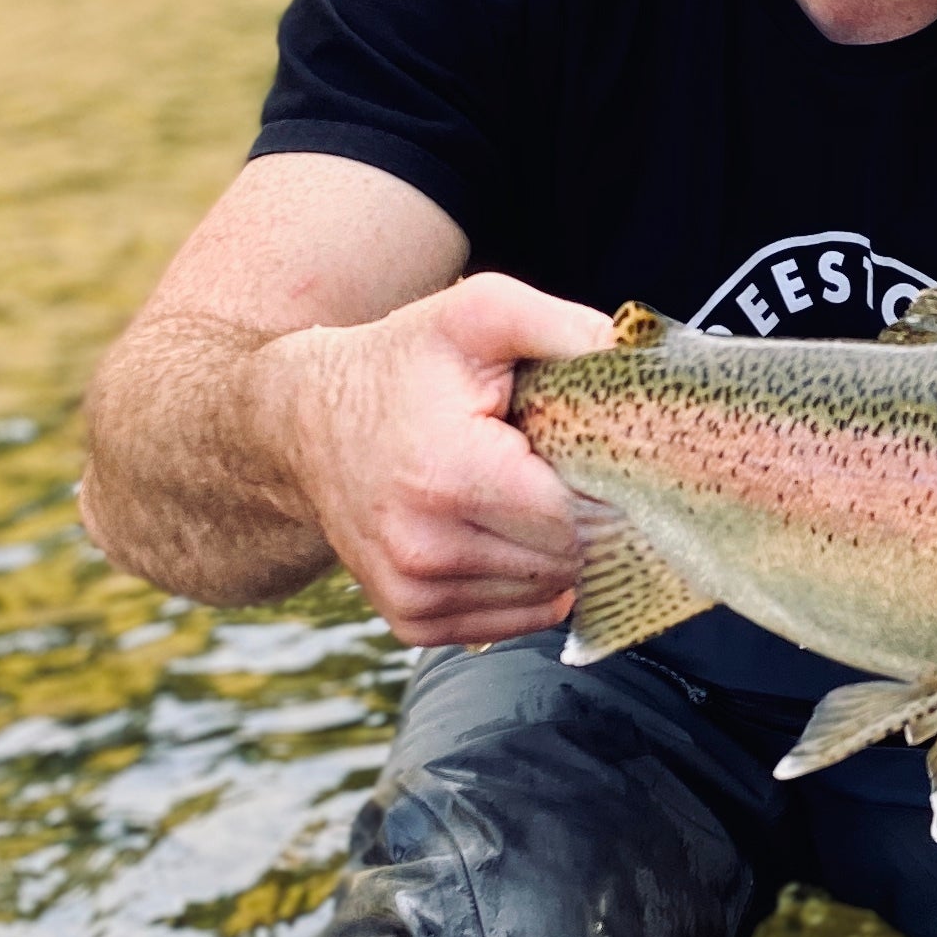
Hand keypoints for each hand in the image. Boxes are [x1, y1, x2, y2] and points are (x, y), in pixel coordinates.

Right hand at [267, 272, 613, 647]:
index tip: (592, 451)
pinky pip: (509, 620)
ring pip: (545, 595)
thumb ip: (558, 325)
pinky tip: (501, 533)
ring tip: (519, 495)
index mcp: (450, 476)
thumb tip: (629, 355)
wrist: (306, 423)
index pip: (578, 516)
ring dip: (553, 552)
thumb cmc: (404, 366)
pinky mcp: (410, 620)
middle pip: (568, 560)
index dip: (602, 484)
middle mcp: (426, 549)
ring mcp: (414, 592)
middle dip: (581, 516)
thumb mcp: (476, 315)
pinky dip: (523, 584)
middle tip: (555, 468)